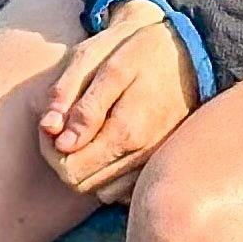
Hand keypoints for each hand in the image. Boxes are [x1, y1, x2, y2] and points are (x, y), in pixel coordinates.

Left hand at [35, 10, 195, 200]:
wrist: (191, 51)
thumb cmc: (140, 50)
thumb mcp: (102, 61)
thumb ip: (77, 100)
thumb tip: (57, 137)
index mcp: (126, 132)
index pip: (70, 169)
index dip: (51, 150)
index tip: (52, 125)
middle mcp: (142, 156)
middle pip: (83, 184)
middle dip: (63, 159)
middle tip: (63, 127)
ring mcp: (154, 163)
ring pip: (102, 191)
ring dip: (86, 168)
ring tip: (85, 134)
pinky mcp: (160, 162)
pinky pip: (124, 188)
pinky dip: (108, 174)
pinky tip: (106, 145)